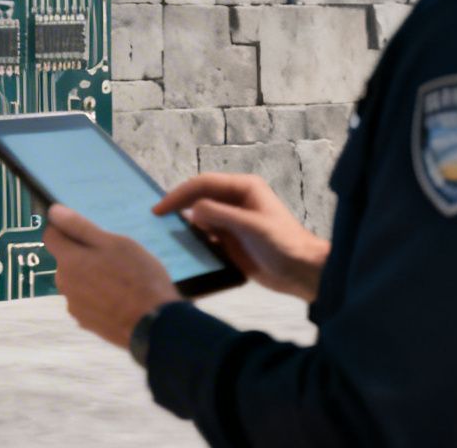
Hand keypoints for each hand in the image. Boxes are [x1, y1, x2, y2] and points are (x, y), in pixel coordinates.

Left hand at [42, 204, 182, 350]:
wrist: (154, 325)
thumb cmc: (137, 278)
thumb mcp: (115, 243)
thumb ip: (81, 227)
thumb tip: (53, 212)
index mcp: (68, 261)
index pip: (50, 235)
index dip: (64, 228)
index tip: (84, 229)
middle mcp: (64, 284)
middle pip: (65, 260)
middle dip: (82, 255)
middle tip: (112, 257)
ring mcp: (74, 306)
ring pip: (76, 281)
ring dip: (89, 277)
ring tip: (119, 280)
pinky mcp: (85, 323)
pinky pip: (86, 301)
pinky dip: (96, 297)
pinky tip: (119, 299)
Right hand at [154, 173, 330, 301]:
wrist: (302, 272)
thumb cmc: (282, 244)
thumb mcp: (251, 226)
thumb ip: (220, 215)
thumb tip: (192, 211)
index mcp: (243, 188)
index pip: (203, 184)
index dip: (179, 194)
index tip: (159, 209)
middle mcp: (235, 200)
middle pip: (199, 197)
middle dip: (178, 205)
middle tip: (154, 219)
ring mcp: (232, 221)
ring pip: (200, 216)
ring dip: (183, 223)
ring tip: (162, 232)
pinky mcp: (231, 240)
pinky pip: (206, 235)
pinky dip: (193, 239)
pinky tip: (181, 248)